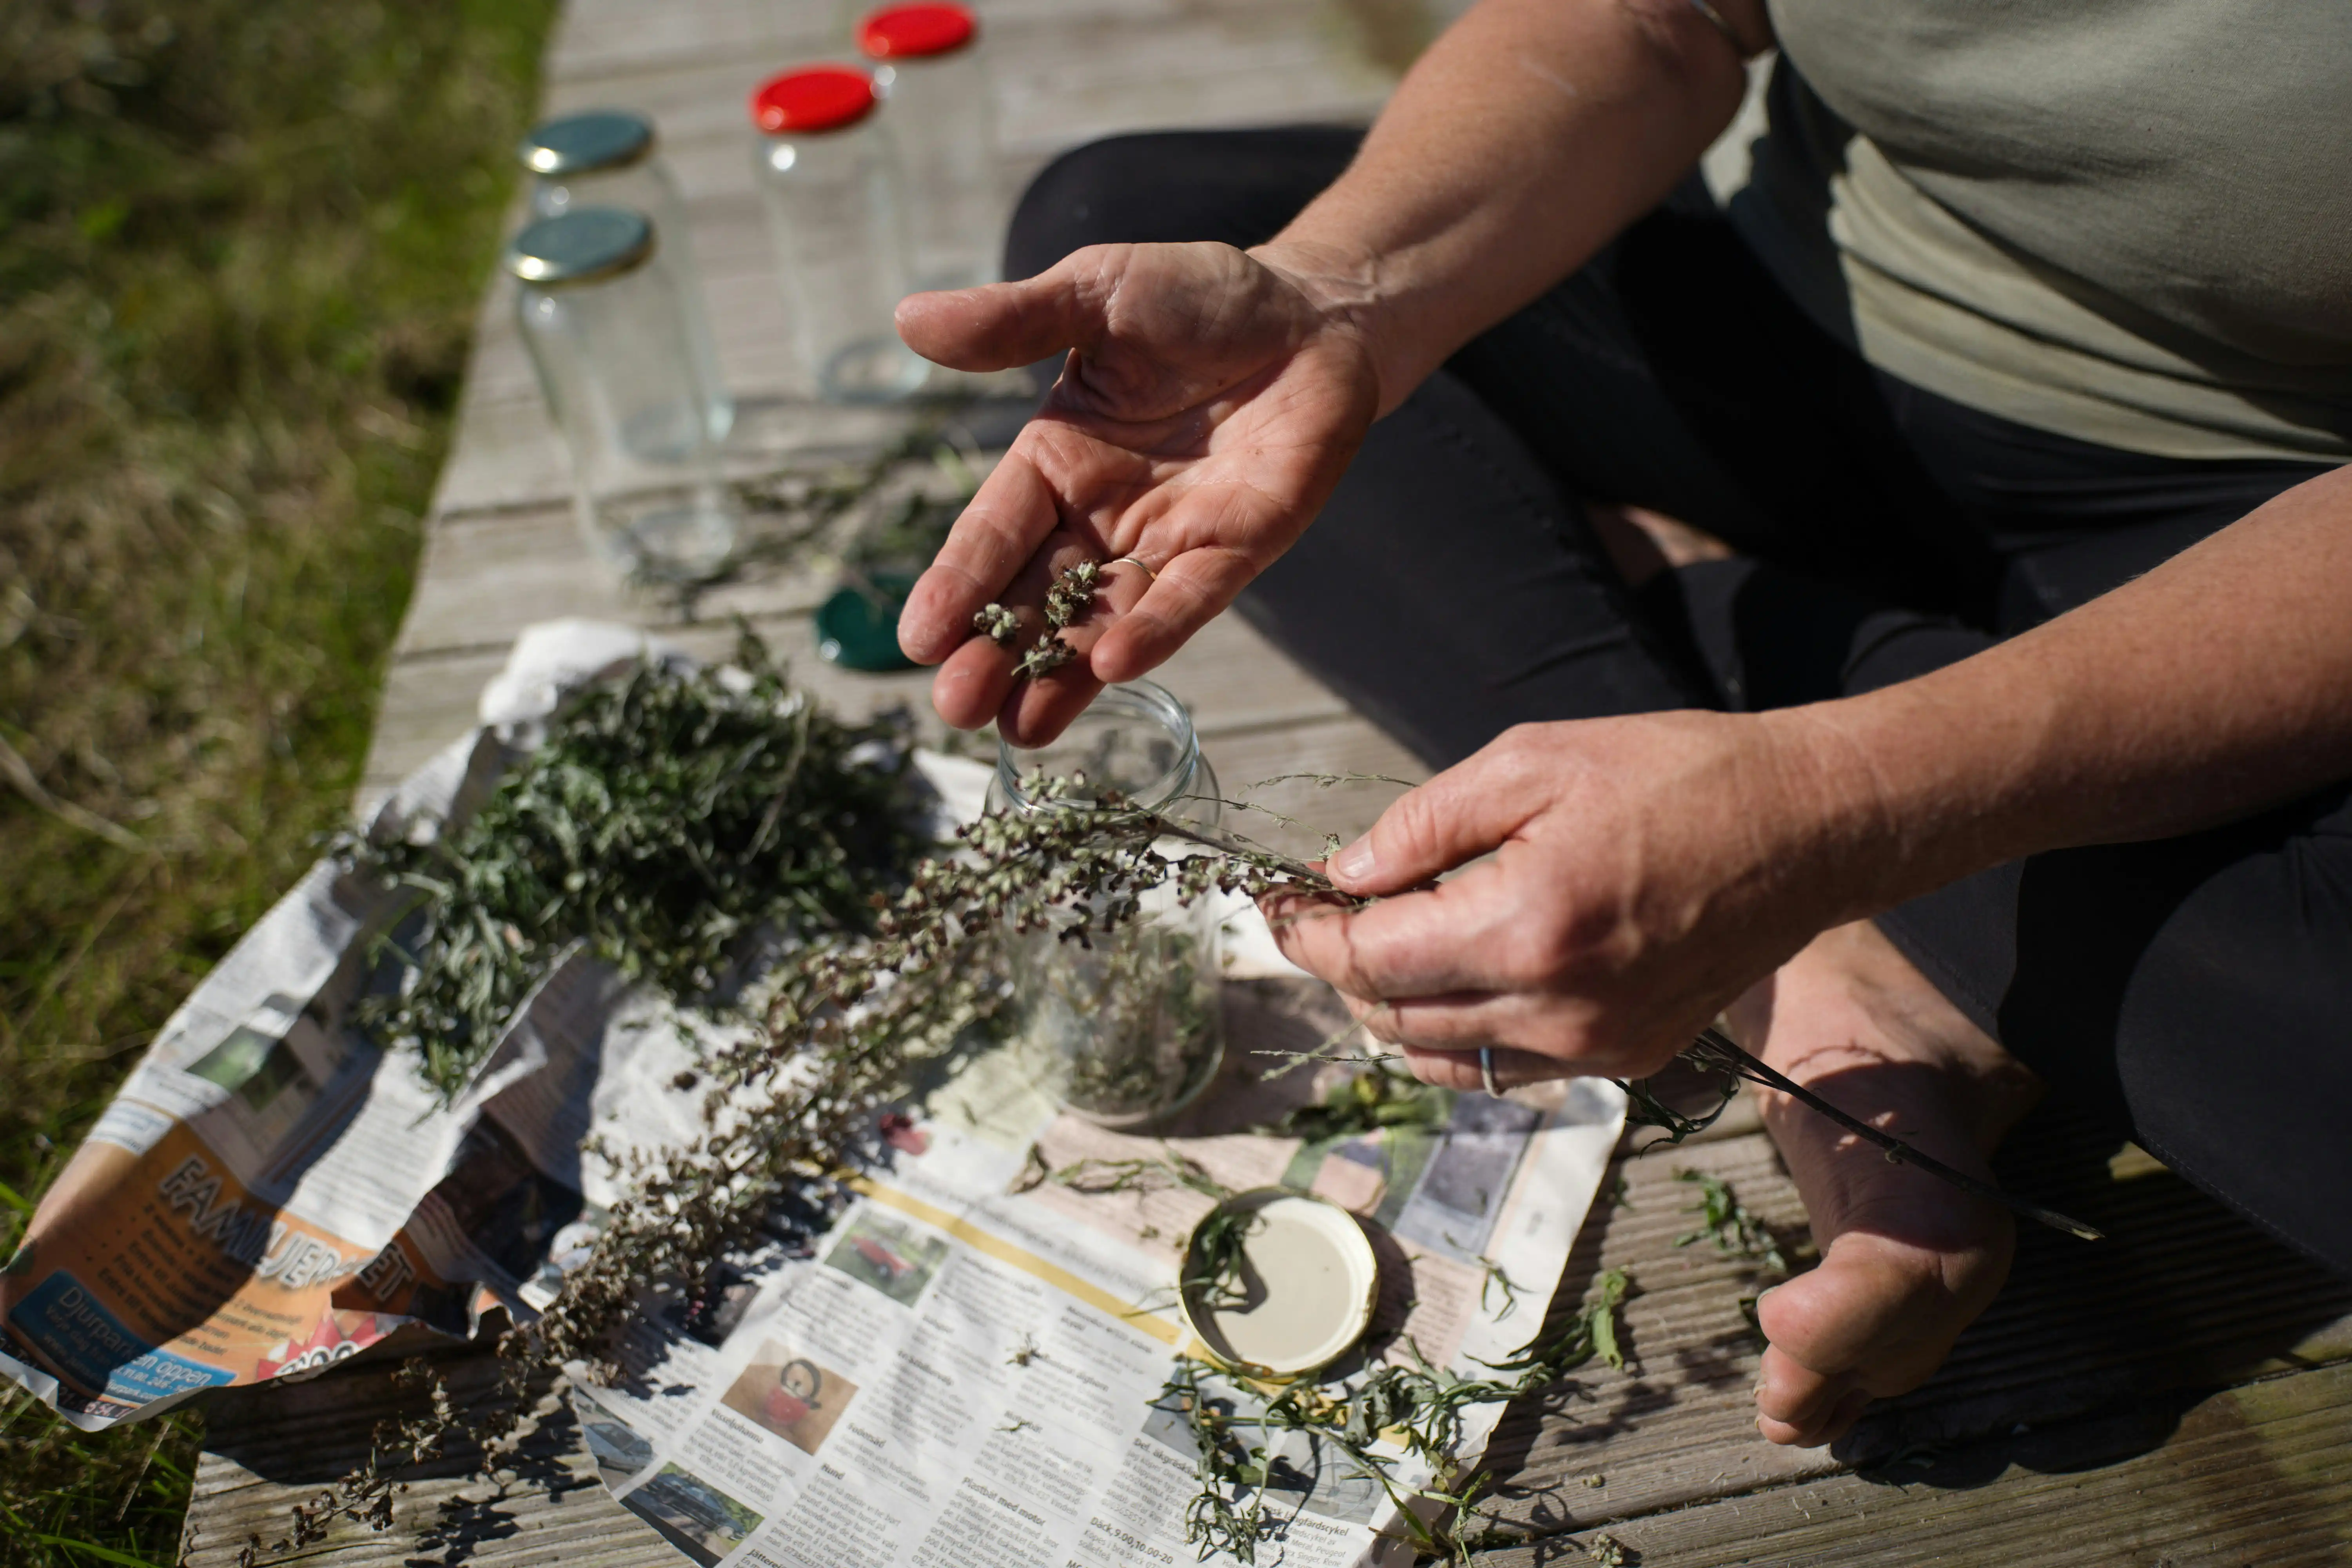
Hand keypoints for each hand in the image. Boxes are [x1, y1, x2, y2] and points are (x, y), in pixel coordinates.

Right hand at [894, 239, 1381, 744]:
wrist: (1311, 314)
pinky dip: (1153, 632)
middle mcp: (1102, 515)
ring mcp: (1168, 541)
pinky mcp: (1237, 550)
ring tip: (1016, 728)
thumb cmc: (1199, 297)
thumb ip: (1011, 321)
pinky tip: (1111, 668)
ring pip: (1103, 619)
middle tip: (953, 707)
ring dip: (1061, 673)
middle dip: (995, 652)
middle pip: (1036, 595)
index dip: (957, 584)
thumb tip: (906, 318)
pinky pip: (1187, 599)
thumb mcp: (1094, 293)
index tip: (915, 639)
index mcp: (1054, 460)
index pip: (993, 531)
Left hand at [1264, 712, 1874, 1083]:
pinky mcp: (1626, 1060)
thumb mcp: (1531, 761)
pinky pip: (1504, 1065)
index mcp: (1530, 926)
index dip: (1305, 932)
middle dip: (1340, 965)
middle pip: (1393, 1016)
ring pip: (1440, 1056)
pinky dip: (1458, 1030)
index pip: (1370, 958)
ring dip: (1392, 1004)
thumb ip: (1423, 825)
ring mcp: (1596, 1047)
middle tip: (1320, 911)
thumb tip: (1343, 873)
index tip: (1276, 900)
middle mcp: (1560, 1008)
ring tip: (1384, 938)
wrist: (1805, 826)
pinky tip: (1458, 970)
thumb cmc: (1674, 774)